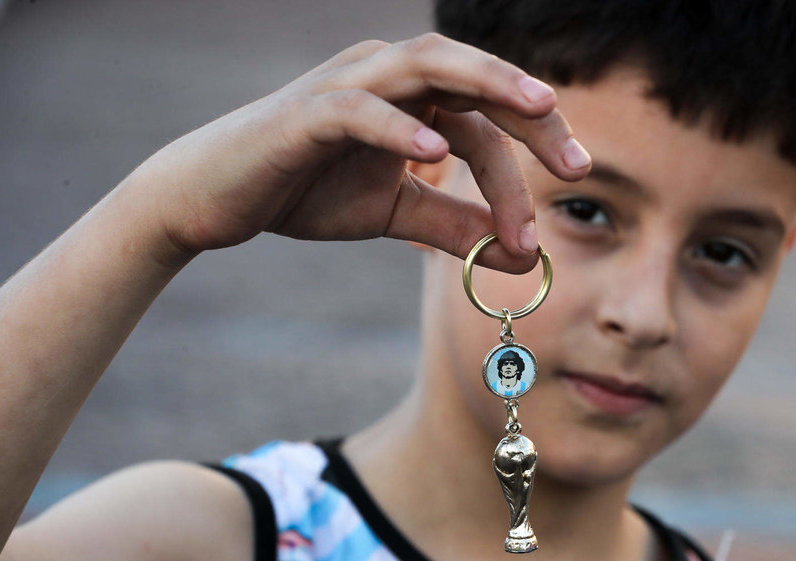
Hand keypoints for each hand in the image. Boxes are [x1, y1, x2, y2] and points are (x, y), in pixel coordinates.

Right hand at [132, 33, 591, 271]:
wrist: (217, 198)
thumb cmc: (306, 192)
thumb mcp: (395, 213)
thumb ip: (457, 225)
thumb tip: (522, 259)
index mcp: (415, 97)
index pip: (488, 118)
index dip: (533, 157)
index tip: (574, 194)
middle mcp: (388, 76)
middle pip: (474, 78)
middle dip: (532, 113)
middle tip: (578, 163)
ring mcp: (347, 86)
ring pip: (426, 66)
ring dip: (485, 84)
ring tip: (536, 110)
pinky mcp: (305, 114)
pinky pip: (357, 109)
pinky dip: (394, 127)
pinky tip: (429, 152)